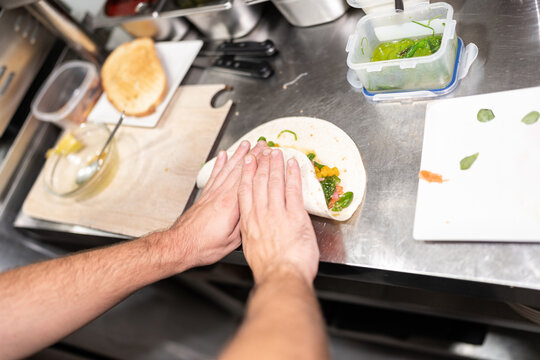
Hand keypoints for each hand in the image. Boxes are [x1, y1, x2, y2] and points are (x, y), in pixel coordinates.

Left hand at [169, 140, 263, 268]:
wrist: (180, 245)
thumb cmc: (204, 245)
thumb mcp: (232, 241)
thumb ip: (245, 224)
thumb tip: (256, 212)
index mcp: (231, 205)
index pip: (249, 180)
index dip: (260, 166)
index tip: (268, 156)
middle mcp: (221, 195)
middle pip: (240, 170)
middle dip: (253, 155)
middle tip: (262, 144)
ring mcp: (212, 194)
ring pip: (228, 169)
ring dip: (238, 155)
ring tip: (246, 144)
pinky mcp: (205, 196)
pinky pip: (214, 175)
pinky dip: (219, 164)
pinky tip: (223, 156)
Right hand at [238, 148, 318, 284]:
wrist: (281, 277)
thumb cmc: (269, 270)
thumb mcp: (251, 250)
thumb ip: (252, 235)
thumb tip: (255, 231)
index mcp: (249, 223)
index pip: (245, 192)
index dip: (247, 174)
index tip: (248, 162)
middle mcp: (261, 215)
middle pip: (259, 183)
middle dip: (261, 164)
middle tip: (263, 150)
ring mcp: (278, 214)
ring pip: (275, 183)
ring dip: (276, 165)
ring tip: (276, 152)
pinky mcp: (295, 216)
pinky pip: (293, 190)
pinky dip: (293, 176)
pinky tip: (293, 165)